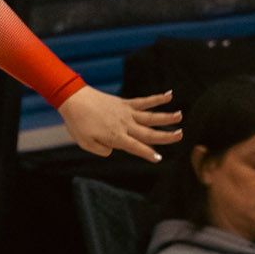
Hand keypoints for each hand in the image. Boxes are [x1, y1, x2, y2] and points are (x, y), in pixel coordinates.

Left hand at [59, 86, 181, 162]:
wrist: (73, 100)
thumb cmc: (77, 123)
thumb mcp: (86, 143)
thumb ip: (102, 150)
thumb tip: (114, 149)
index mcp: (116, 137)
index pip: (136, 147)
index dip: (148, 153)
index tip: (159, 158)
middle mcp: (125, 125)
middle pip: (149, 132)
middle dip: (166, 136)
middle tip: (181, 136)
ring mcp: (126, 113)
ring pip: (151, 116)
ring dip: (167, 117)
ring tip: (181, 116)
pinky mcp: (125, 103)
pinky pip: (144, 101)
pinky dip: (157, 98)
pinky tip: (170, 95)